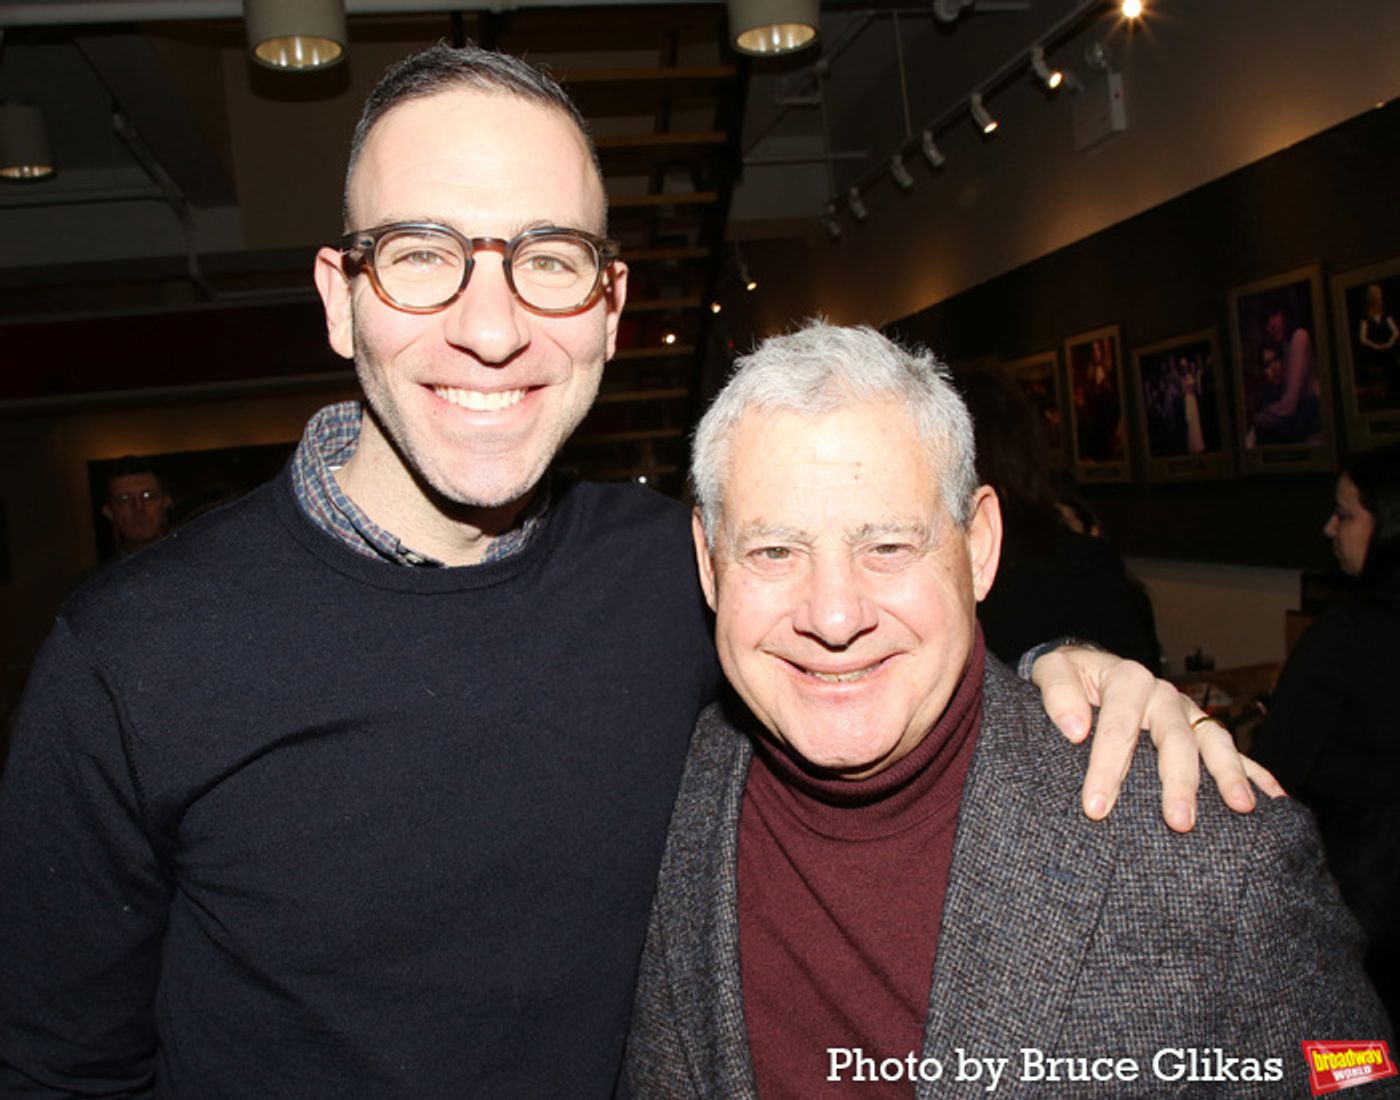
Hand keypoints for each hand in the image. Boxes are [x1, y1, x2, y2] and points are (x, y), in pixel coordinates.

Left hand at [1030, 646, 1284, 832]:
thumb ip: (1058, 693)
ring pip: (1213, 741)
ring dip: (1228, 775)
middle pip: (1175, 738)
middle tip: (1178, 823)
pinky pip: (1235, 749)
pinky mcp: (1201, 728)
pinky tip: (1273, 798)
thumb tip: (1076, 729)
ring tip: (1239, 808)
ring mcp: (1187, 712)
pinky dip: (1256, 771)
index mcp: (1128, 679)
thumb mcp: (1051, 671)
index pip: (1120, 726)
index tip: (1096, 807)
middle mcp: (1163, 694)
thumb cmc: (1069, 676)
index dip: (1108, 767)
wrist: (1087, 668)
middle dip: (1178, 781)